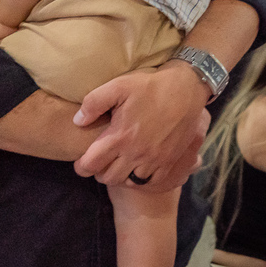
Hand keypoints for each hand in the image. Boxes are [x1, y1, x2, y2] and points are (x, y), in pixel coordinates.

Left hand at [73, 61, 211, 191]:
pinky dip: (141, 178)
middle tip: (101, 161)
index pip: (91, 165)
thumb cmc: (150, 85)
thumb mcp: (118, 85)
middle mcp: (136, 153)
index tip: (82, 161)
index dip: (82, 166)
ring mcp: (155, 159)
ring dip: (120, 176)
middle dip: (100, 172)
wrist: (187, 88)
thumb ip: (93, 103)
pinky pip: (150, 181)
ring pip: (129, 182)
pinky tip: (139, 166)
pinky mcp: (169, 160)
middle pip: (108, 178)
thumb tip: (78, 121)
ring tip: (119, 164)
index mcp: (120, 136)